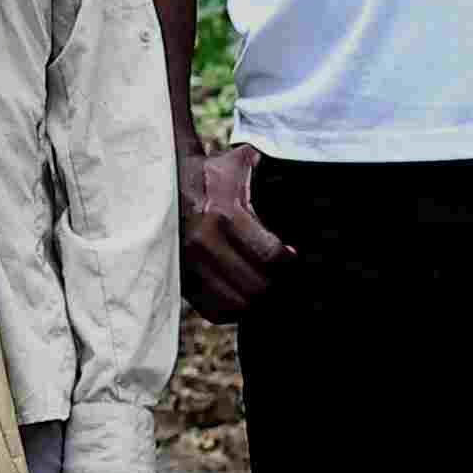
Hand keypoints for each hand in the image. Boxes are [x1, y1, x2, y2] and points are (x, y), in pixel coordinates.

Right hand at [176, 143, 287, 318]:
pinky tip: (241, 293)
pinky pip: (213, 310)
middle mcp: (204, 242)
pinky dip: (232, 309)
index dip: (288, 263)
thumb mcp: (240, 163)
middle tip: (283, 277)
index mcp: (224, 214)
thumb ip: (272, 172)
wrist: (163, 182)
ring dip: (255, 299)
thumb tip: (309, 184)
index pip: (270, 256)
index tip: (291, 258)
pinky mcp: (180, 277)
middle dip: (276, 284)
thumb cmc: (210, 172)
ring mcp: (189, 264)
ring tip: (264, 286)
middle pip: (257, 286)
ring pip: (236, 304)